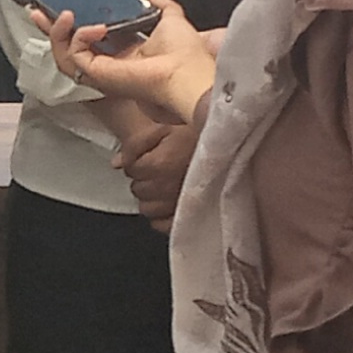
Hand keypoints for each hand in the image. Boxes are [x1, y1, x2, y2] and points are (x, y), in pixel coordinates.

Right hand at [31, 0, 218, 122]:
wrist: (187, 73)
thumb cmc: (185, 54)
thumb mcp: (172, 19)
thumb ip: (162, 7)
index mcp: (124, 53)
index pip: (89, 39)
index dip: (72, 24)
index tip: (60, 7)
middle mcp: (108, 64)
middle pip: (68, 48)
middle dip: (50, 28)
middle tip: (37, 10)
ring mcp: (100, 72)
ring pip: (63, 54)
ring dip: (57, 32)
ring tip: (64, 13)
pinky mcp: (97, 75)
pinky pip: (74, 54)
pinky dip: (78, 36)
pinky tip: (92, 26)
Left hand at [114, 111, 197, 226]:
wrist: (236, 146)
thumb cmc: (203, 134)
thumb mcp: (167, 127)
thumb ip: (137, 143)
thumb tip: (116, 163)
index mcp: (160, 164)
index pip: (131, 169)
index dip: (136, 161)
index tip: (148, 157)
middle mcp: (166, 188)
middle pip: (138, 189)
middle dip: (144, 179)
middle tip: (160, 169)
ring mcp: (177, 206)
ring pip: (147, 209)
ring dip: (152, 197)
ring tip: (166, 185)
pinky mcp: (188, 218)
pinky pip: (162, 224)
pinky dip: (161, 215)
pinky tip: (170, 202)